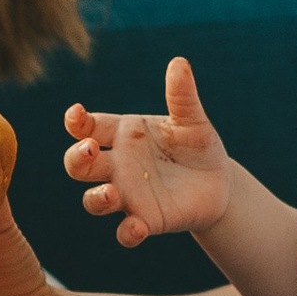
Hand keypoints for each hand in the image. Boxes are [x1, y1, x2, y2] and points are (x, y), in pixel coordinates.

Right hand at [64, 60, 230, 247]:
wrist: (220, 183)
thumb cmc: (197, 145)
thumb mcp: (192, 120)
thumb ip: (182, 96)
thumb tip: (180, 62)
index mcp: (123, 134)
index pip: (88, 126)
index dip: (76, 122)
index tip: (76, 115)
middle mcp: (117, 165)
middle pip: (79, 164)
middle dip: (76, 158)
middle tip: (89, 150)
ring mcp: (128, 195)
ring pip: (94, 200)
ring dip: (96, 198)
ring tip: (111, 193)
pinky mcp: (146, 221)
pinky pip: (126, 232)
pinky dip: (128, 232)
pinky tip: (137, 228)